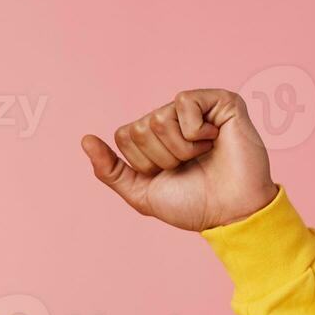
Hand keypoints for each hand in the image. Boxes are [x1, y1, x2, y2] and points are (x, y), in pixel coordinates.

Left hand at [81, 89, 277, 231]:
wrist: (229, 213)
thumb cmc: (191, 205)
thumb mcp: (141, 193)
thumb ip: (110, 171)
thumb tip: (85, 140)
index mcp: (154, 138)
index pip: (124, 136)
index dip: (142, 162)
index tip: (168, 174)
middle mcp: (173, 119)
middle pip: (140, 128)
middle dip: (162, 157)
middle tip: (188, 165)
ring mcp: (197, 109)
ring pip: (159, 118)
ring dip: (180, 148)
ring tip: (203, 155)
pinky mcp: (220, 101)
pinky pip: (184, 102)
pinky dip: (195, 131)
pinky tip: (215, 139)